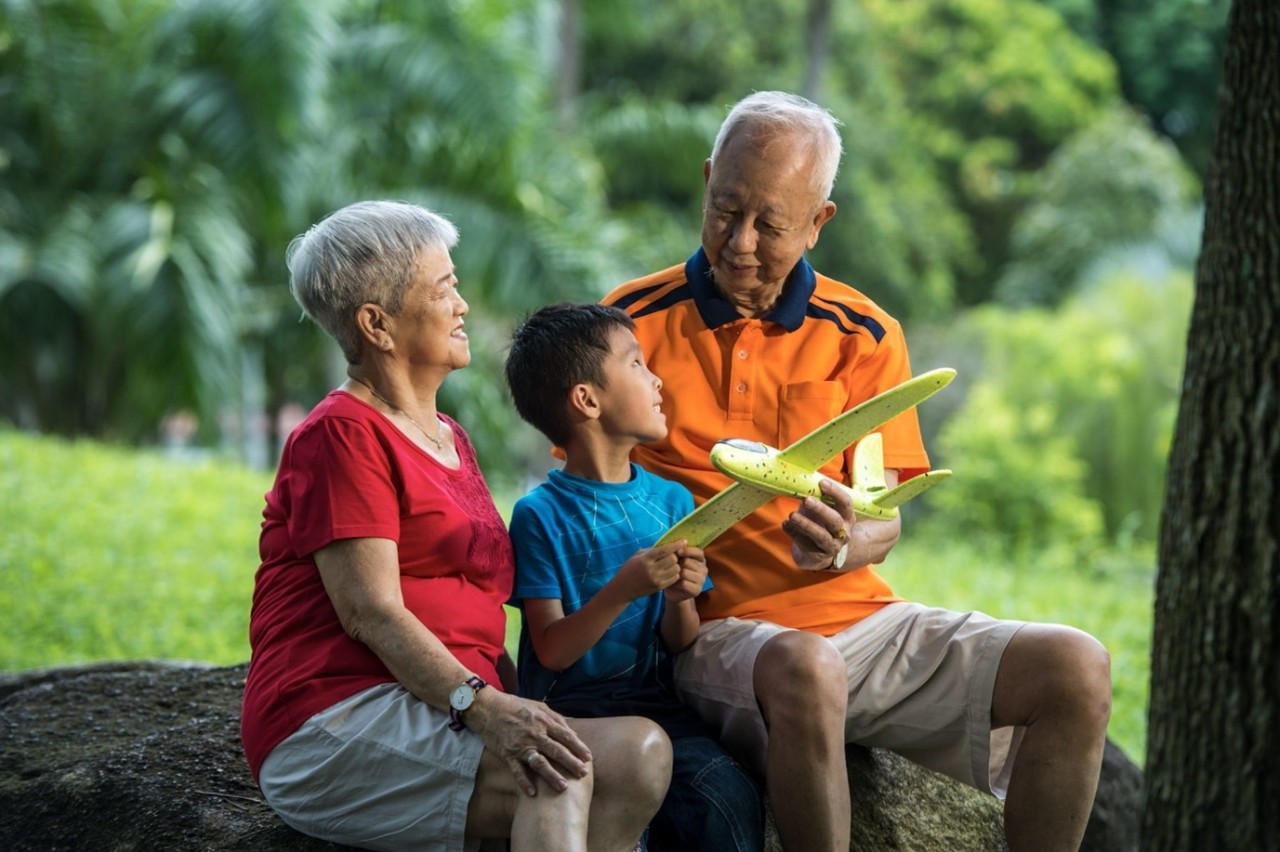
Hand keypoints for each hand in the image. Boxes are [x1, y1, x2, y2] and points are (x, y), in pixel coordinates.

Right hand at [469, 689, 591, 796]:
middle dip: (571, 763)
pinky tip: (533, 793)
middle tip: (583, 774)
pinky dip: (524, 782)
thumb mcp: (539, 706)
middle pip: (556, 750)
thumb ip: (556, 719)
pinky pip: (517, 770)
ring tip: (563, 787)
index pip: (565, 736)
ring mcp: (521, 745)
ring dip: (552, 775)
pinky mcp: (507, 754)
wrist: (488, 708)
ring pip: (539, 762)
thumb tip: (572, 733)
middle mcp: (534, 734)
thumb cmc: (516, 706)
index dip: (578, 747)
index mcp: (543, 721)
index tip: (588, 758)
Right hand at [613, 541, 683, 599]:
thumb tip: (668, 545)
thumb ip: (652, 550)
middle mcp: (652, 570)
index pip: (664, 550)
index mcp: (645, 559)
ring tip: (670, 564)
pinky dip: (675, 573)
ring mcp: (656, 579)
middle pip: (673, 559)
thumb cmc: (629, 569)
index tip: (684, 541)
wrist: (623, 588)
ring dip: (676, 565)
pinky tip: (669, 572)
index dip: (676, 545)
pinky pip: (675, 578)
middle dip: (675, 555)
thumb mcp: (637, 556)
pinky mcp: (659, 587)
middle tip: (673, 555)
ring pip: (676, 569)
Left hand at [664, 544, 706, 601]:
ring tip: (672, 576)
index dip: (688, 551)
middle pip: (688, 562)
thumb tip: (680, 543)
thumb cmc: (674, 572)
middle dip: (677, 564)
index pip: (699, 552)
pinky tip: (674, 585)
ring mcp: (702, 580)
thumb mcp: (677, 560)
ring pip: (685, 573)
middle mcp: (704, 569)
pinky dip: (676, 584)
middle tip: (672, 568)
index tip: (678, 551)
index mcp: (701, 560)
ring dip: (675, 575)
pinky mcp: (697, 590)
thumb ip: (679, 551)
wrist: (673, 591)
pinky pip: (684, 583)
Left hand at [781, 478, 853, 570]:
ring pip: (821, 536)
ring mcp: (832, 546)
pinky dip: (794, 533)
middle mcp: (843, 532)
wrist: (818, 553)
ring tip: (792, 516)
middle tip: (807, 500)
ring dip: (806, 524)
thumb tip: (801, 481)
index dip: (835, 492)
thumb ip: (816, 498)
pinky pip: (806, 544)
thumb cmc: (820, 524)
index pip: (846, 503)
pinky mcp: (818, 556)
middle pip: (835, 520)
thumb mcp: (822, 510)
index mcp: (847, 516)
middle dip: (821, 509)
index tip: (822, 483)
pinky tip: (785, 525)